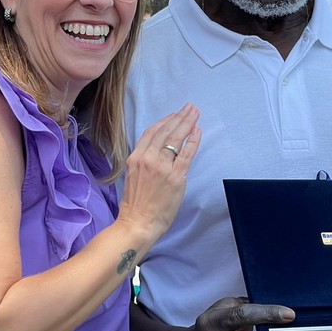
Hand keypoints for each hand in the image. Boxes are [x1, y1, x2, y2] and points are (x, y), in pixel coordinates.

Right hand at [119, 104, 200, 242]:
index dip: (164, 121)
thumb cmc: (135, 204)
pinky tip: (197, 131)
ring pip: (176, 138)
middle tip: (189, 107)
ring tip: (195, 113)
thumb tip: (158, 152)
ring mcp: (162, 167)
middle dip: (179, 117)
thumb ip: (144, 162)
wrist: (138, 223)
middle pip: (166, 131)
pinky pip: (186, 153)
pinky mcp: (176, 176)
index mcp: (136, 158)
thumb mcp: (133, 176)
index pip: (151, 132)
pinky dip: (193, 141)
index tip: (174, 114)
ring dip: (187, 123)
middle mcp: (148, 158)